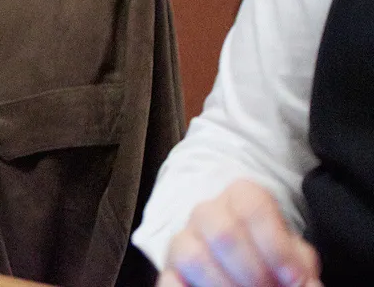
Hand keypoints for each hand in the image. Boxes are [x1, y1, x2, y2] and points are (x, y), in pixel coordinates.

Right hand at [160, 180, 320, 286]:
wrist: (246, 264)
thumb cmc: (272, 258)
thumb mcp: (294, 257)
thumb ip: (301, 268)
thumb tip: (306, 285)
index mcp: (241, 197)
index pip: (252, 207)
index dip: (275, 246)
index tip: (293, 278)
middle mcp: (207, 212)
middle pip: (223, 234)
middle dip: (253, 273)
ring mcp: (183, 238)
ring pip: (193, 256)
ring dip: (225, 286)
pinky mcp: (169, 267)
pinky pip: (169, 280)